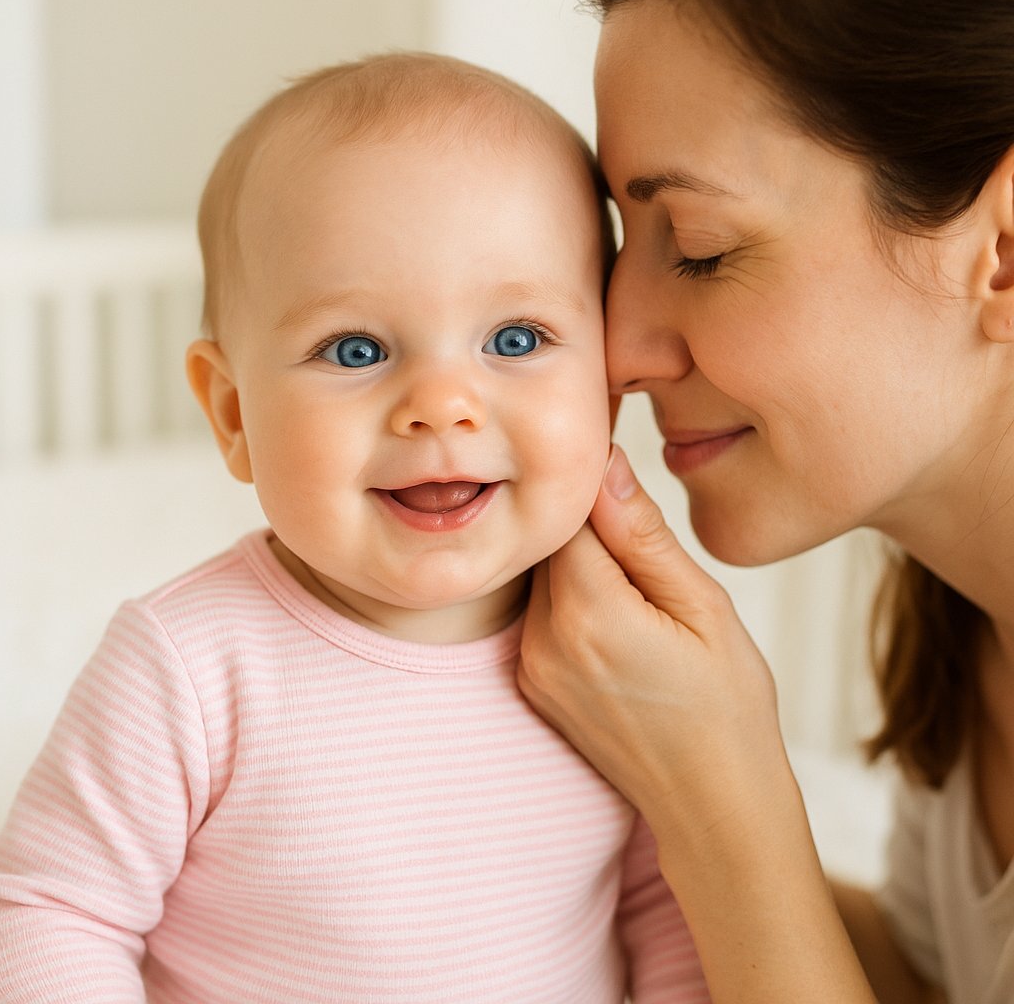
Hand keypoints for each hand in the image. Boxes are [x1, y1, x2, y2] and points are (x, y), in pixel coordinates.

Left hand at [519, 443, 876, 1000]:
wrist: (713, 806)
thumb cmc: (727, 708)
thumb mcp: (704, 608)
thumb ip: (644, 536)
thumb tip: (606, 465)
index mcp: (589, 613)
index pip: (566, 512)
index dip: (589, 477)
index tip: (610, 454)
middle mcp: (544, 639)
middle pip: (550, 544)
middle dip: (587, 523)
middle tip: (635, 522)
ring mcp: (532, 665)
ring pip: (544, 577)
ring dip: (580, 563)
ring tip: (635, 581)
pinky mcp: (533, 682)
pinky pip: (542, 614)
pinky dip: (572, 598)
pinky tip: (617, 616)